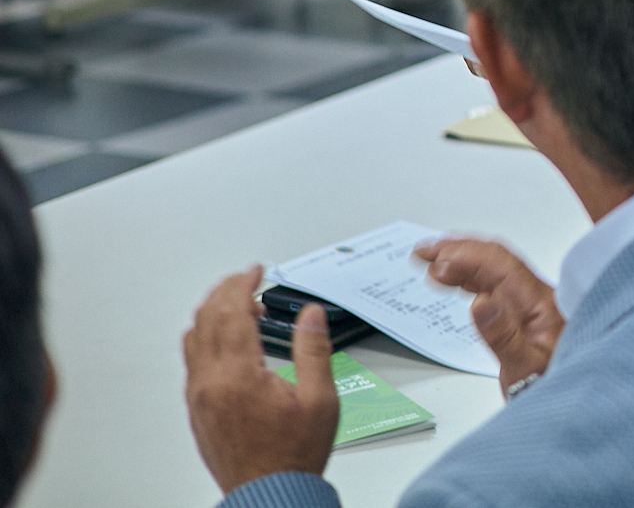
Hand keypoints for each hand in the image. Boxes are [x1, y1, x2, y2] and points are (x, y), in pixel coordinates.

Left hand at [183, 265, 338, 493]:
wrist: (268, 493)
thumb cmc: (293, 454)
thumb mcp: (320, 399)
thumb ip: (313, 350)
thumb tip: (311, 314)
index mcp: (239, 375)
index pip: (232, 312)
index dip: (243, 284)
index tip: (256, 271)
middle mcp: (210, 382)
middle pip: (207, 318)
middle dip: (226, 291)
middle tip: (247, 279)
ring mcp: (199, 396)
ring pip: (193, 337)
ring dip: (213, 312)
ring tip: (238, 304)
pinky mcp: (197, 408)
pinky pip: (192, 359)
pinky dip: (205, 335)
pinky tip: (226, 338)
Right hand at [414, 238, 562, 396]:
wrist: (569, 401)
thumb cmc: (552, 385)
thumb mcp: (525, 368)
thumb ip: (502, 336)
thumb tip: (480, 303)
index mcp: (540, 302)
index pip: (501, 266)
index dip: (467, 256)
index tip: (437, 258)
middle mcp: (535, 297)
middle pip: (495, 260)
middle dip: (458, 250)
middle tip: (424, 251)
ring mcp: (527, 304)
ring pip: (492, 269)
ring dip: (461, 259)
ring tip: (430, 259)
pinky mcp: (519, 314)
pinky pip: (491, 284)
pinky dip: (467, 276)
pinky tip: (451, 278)